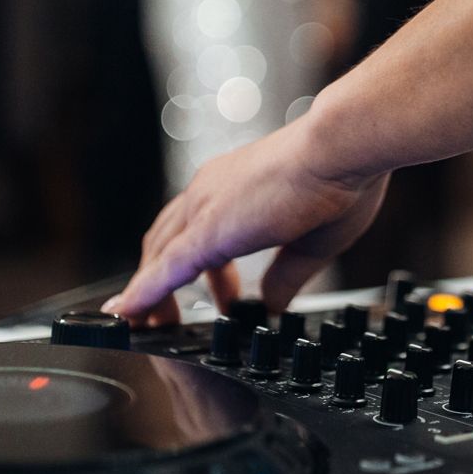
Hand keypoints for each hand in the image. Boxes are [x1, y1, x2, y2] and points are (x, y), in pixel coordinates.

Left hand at [105, 119, 387, 324]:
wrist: (342, 148)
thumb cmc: (340, 177)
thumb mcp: (310, 243)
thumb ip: (285, 275)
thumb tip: (272, 303)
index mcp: (235, 187)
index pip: (195, 228)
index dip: (192, 263)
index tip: (211, 295)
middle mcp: (211, 191)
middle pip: (167, 242)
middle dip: (161, 282)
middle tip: (171, 318)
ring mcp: (205, 206)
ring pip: (159, 255)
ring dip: (149, 292)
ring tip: (146, 325)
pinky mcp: (208, 229)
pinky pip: (165, 268)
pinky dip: (144, 292)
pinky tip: (130, 314)